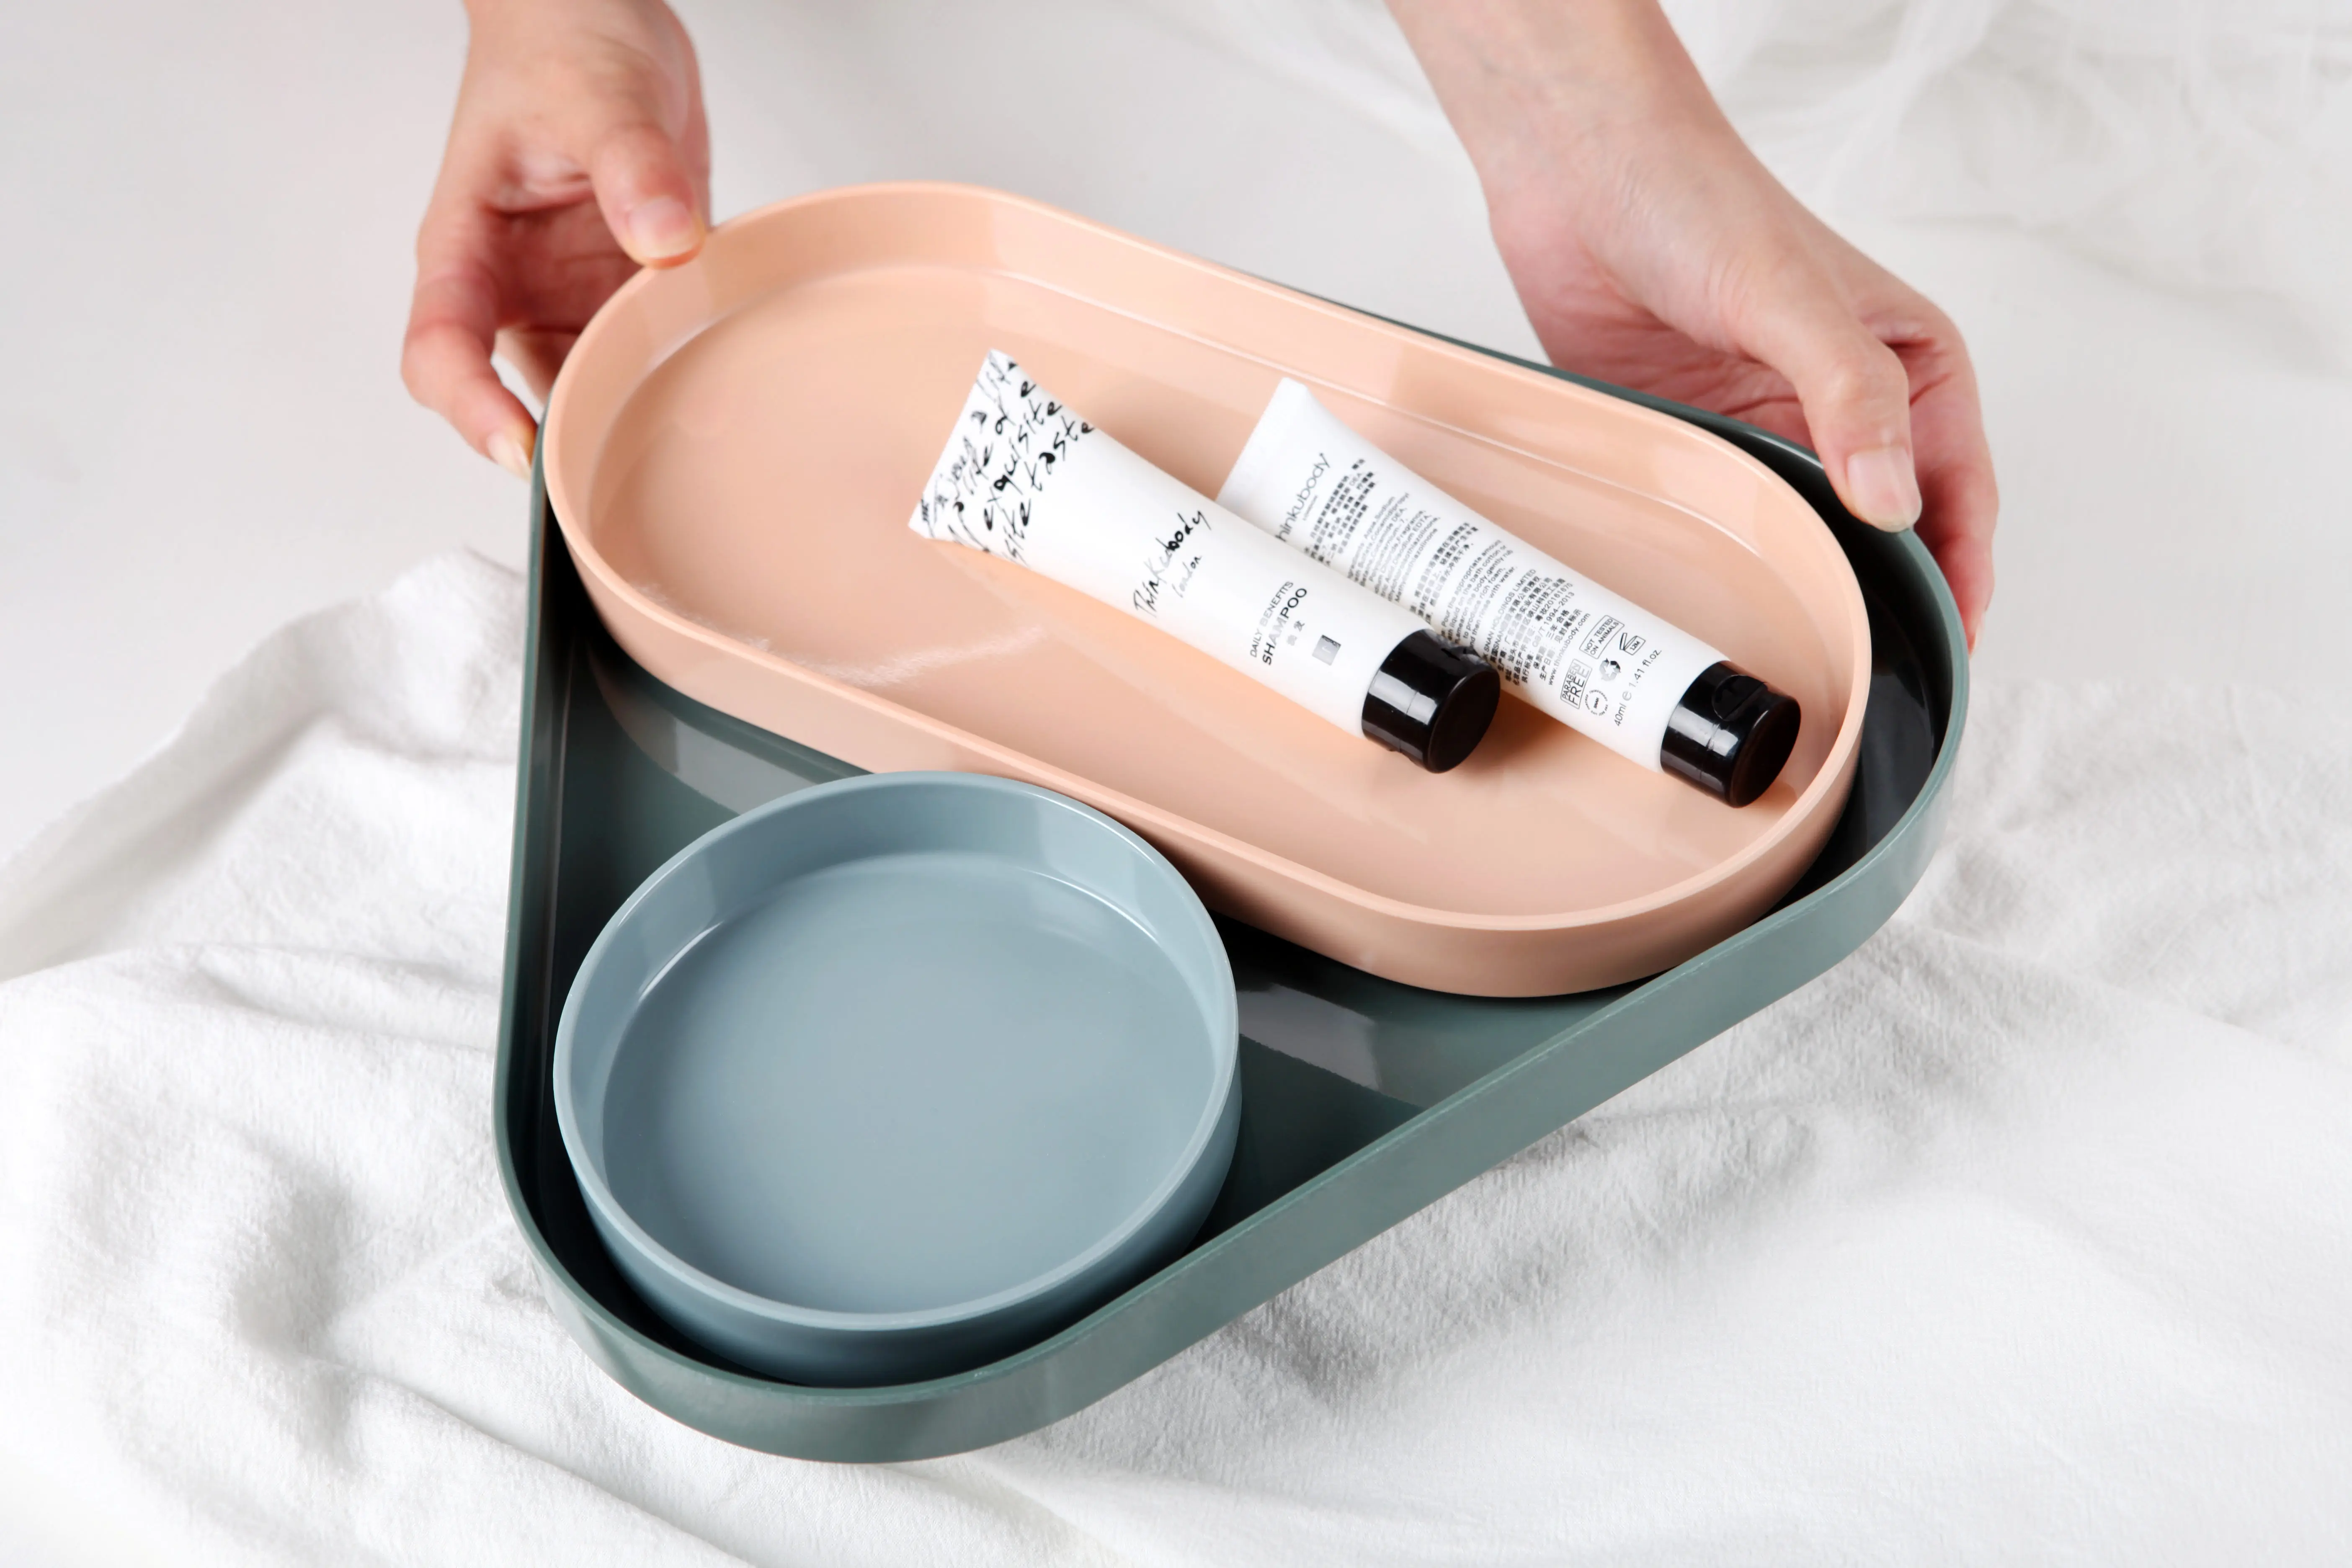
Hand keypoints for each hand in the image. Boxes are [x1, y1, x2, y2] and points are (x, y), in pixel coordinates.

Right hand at [403, 0, 708, 474]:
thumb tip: (663, 236)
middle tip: (633, 465)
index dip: (472, 408)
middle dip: (572, 437)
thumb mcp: (600, 93)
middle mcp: (517, 287)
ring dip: (635, 408)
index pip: (443, 351)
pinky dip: (680, 370)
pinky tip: (723, 379)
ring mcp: (575, 295)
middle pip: (524, 393)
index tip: (519, 447)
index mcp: (470, 248)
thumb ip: (631, 164)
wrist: (596, 14)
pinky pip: (649, 351)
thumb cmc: (561, 40)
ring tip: (690, 429)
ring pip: (593, 386)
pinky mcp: (629, 289)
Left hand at [1389, 0, 1996, 645]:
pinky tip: (1732, 614)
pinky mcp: (1702, 448)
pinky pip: (1732, 526)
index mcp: (1911, 368)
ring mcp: (1772, 434)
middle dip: (1885, 604)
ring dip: (1808, 595)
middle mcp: (1850, 410)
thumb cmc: (1698, 201)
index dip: (1959, 576)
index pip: (1959, 495)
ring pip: (1810, 543)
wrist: (1580, 179)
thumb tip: (1895, 500)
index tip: (1945, 648)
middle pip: (1888, 536)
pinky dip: (1737, 569)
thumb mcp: (1790, 296)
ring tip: (1804, 664)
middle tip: (1869, 679)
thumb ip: (1851, 396)